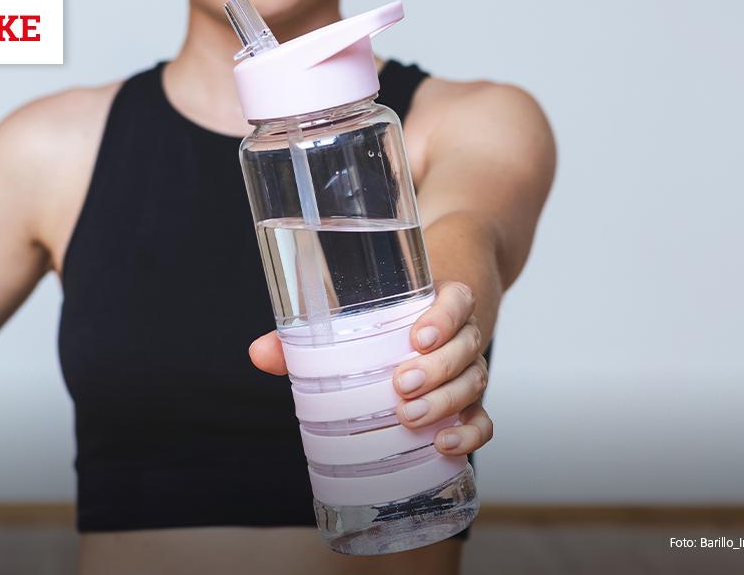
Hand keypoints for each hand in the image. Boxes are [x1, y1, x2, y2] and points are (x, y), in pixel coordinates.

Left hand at [248, 280, 492, 456]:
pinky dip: (470, 433)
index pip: (457, 300)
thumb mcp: (354, 316)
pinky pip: (483, 418)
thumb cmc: (386, 321)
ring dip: (445, 401)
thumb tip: (260, 354)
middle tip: (400, 386)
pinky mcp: (469, 403)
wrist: (431, 325)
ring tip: (409, 417)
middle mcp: (461, 334)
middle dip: (436, 369)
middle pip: (466, 346)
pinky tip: (444, 444)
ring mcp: (468, 370)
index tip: (417, 336)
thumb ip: (306, 337)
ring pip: (474, 381)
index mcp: (439, 301)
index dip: (444, 318)